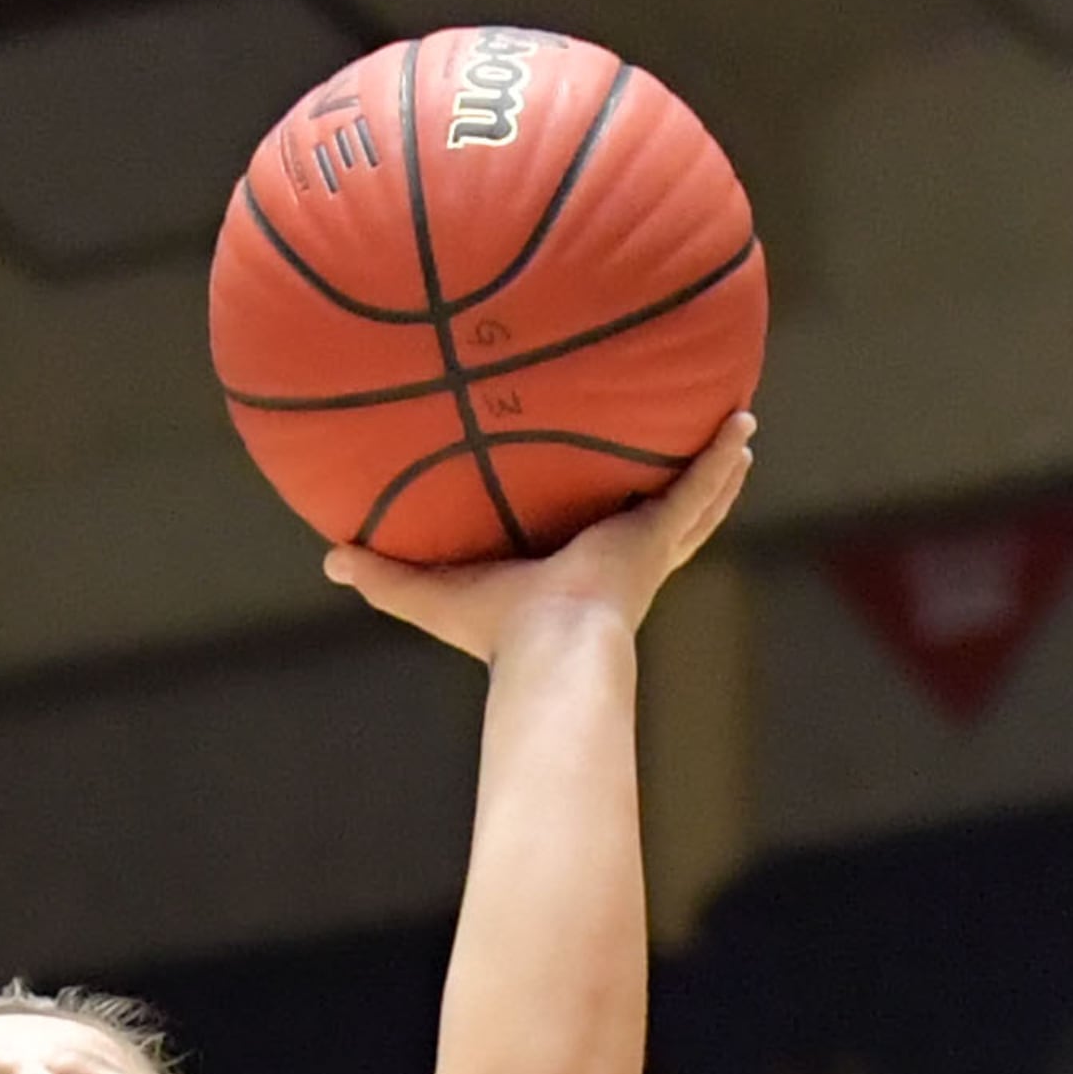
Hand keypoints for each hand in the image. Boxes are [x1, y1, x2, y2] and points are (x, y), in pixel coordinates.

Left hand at [325, 407, 753, 666]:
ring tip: (740, 431)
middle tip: (699, 451)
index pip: (595, 533)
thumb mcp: (431, 593)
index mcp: (576, 571)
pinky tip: (742, 426)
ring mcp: (647, 545)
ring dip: (716, 471)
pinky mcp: (660, 533)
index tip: (615, 485)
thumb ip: (383, 575)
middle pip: (658, 515)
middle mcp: (620, 557)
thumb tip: (329, 558)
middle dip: (679, 486)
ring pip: (691, 501)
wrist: (546, 646)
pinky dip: (721, 459)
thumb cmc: (494, 632)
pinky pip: (698, 486)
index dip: (607, 510)